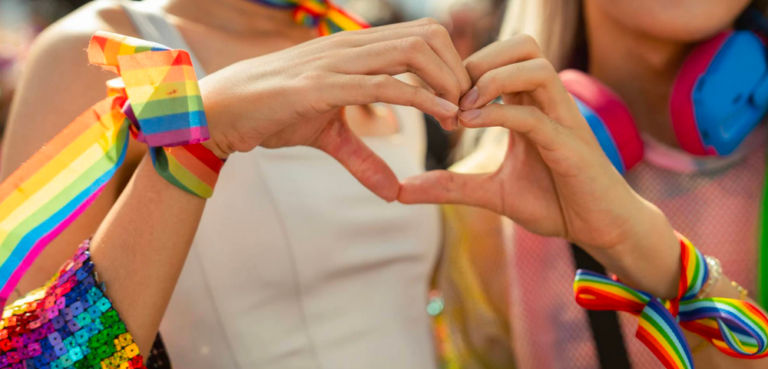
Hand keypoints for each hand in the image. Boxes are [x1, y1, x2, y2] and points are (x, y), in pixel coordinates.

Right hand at [199, 18, 470, 200]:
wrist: (220, 111)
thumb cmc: (271, 114)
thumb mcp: (327, 137)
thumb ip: (363, 158)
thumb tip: (394, 192)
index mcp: (354, 51)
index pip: (420, 36)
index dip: (450, 63)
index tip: (461, 100)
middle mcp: (350, 47)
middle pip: (427, 36)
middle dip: (458, 69)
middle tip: (469, 107)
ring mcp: (337, 63)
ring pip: (412, 51)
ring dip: (446, 81)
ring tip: (459, 113)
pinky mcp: (322, 85)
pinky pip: (384, 84)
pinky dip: (421, 98)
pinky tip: (443, 114)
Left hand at [399, 34, 663, 251]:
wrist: (601, 229)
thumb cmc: (556, 203)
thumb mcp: (491, 194)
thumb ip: (450, 186)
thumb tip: (402, 190)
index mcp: (531, 106)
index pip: (501, 60)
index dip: (464, 69)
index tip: (435, 99)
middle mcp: (549, 104)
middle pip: (522, 46)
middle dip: (479, 61)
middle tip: (449, 95)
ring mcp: (563, 120)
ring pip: (535, 66)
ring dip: (492, 80)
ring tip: (461, 109)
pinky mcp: (571, 145)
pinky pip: (535, 115)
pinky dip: (500, 114)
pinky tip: (469, 125)